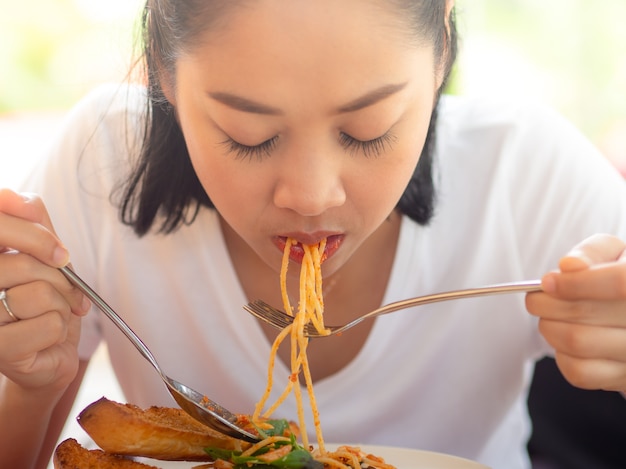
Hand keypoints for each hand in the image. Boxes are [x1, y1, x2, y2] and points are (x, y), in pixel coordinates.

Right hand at [0, 189, 89, 391]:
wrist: (48, 356)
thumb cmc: (45, 304)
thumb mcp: (45, 257)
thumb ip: (32, 223)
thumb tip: (16, 198)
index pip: (0, 228)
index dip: (35, 236)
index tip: (60, 254)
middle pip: (23, 264)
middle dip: (60, 280)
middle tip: (66, 294)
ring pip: (37, 295)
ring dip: (61, 306)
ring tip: (53, 316)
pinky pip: (48, 325)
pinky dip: (59, 330)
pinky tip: (45, 338)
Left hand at [526, 233, 625, 391]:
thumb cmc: (620, 277)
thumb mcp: (615, 253)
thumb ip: (593, 252)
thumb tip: (569, 266)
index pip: (618, 283)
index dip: (575, 282)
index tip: (547, 282)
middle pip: (586, 314)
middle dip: (547, 304)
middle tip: (536, 298)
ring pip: (577, 342)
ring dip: (549, 326)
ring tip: (550, 316)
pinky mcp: (624, 379)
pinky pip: (578, 372)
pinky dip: (560, 353)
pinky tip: (566, 339)